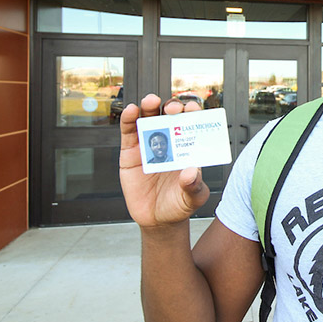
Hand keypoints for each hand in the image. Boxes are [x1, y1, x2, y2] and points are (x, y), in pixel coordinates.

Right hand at [119, 94, 208, 227]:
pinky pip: (128, 131)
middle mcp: (169, 141)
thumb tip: (191, 172)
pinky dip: (128, 118)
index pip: (191, 123)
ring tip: (151, 102)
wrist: (157, 220)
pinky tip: (131, 111)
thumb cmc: (179, 204)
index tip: (194, 109)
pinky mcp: (130, 151)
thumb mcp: (193, 198)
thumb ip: (194, 186)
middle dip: (172, 107)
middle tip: (173, 109)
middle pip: (169, 116)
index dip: (192, 112)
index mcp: (187, 147)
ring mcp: (149, 144)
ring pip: (148, 118)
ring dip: (149, 106)